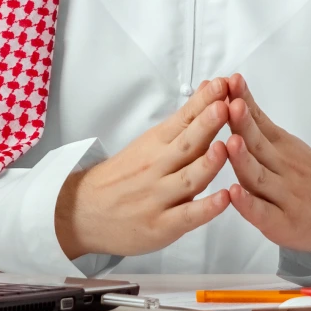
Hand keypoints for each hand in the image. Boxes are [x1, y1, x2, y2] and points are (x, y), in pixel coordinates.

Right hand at [55, 78, 230, 257]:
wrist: (85, 211)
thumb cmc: (124, 174)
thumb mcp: (150, 141)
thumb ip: (185, 119)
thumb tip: (208, 88)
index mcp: (156, 143)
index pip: (182, 119)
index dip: (203, 102)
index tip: (221, 84)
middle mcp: (157, 167)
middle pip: (186, 144)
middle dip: (206, 124)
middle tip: (224, 105)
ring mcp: (159, 197)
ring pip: (188, 179)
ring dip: (207, 163)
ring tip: (224, 147)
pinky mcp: (162, 226)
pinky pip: (186, 216)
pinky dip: (206, 208)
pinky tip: (224, 198)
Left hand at [224, 73, 310, 252]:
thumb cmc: (310, 176)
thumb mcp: (289, 143)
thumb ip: (261, 124)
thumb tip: (236, 95)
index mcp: (281, 146)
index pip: (260, 121)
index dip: (245, 102)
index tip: (232, 81)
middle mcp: (281, 167)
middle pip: (259, 144)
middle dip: (243, 124)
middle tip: (231, 104)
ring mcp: (282, 195)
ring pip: (259, 176)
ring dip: (244, 159)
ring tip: (231, 142)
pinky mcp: (280, 223)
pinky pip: (263, 212)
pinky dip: (248, 203)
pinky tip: (234, 193)